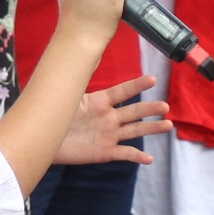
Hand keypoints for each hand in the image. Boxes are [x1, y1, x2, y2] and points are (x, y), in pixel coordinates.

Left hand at [54, 74, 171, 165]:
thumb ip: (76, 80)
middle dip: (149, 109)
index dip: (136, 86)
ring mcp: (109, 135)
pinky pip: (124, 153)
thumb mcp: (67, 96)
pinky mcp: (105, 152)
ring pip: (135, 130)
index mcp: (100, 101)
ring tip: (168, 125)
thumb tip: (79, 56)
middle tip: (165, 106)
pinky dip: (137, 156)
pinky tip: (149, 158)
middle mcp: (109, 117)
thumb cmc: (55, 115)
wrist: (45, 139)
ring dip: (151, 128)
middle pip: (134, 111)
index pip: (122, 91)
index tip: (152, 79)